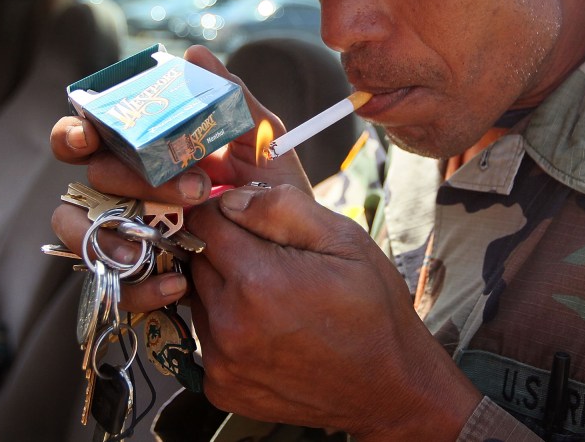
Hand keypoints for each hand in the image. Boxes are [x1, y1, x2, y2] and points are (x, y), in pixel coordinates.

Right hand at [48, 45, 310, 310]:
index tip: (88, 135)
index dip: (74, 132)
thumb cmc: (271, 189)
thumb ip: (232, 98)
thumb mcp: (263, 142)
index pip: (90, 133)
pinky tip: (178, 284)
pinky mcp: (138, 278)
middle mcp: (128, 190)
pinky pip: (113, 285)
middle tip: (195, 189)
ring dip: (111, 234)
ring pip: (80, 231)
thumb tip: (195, 55)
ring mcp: (128, 234)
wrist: (292, 254)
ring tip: (160, 241)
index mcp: (147, 151)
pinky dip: (139, 286)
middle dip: (136, 180)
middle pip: (93, 178)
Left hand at [187, 184, 481, 440]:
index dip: (225, 214)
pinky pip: (207, 340)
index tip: (249, 222)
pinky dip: (228, 330)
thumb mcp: (343, 239)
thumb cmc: (372, 307)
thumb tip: (229, 199)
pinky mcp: (221, 387)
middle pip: (196, 261)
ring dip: (224, 291)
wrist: (388, 386)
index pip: (204, 223)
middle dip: (225, 252)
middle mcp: (229, 323)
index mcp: (257, 279)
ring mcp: (222, 361)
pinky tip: (268, 332)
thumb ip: (281, 207)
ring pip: (199, 300)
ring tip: (273, 299)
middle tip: (269, 262)